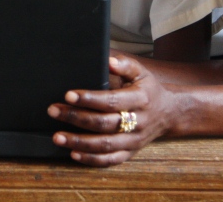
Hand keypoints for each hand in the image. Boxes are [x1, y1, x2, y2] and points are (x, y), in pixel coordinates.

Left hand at [48, 53, 172, 166]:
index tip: (68, 95)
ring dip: (79, 142)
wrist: (169, 113)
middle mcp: (138, 122)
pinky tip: (73, 153)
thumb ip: (125, 65)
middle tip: (53, 111)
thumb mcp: (141, 72)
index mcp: (140, 99)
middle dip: (76, 118)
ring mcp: (134, 141)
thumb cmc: (148, 89)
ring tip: (57, 137)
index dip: (89, 99)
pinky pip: (110, 160)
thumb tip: (109, 61)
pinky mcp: (130, 153)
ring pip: (105, 146)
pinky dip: (91, 159)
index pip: (111, 101)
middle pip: (104, 124)